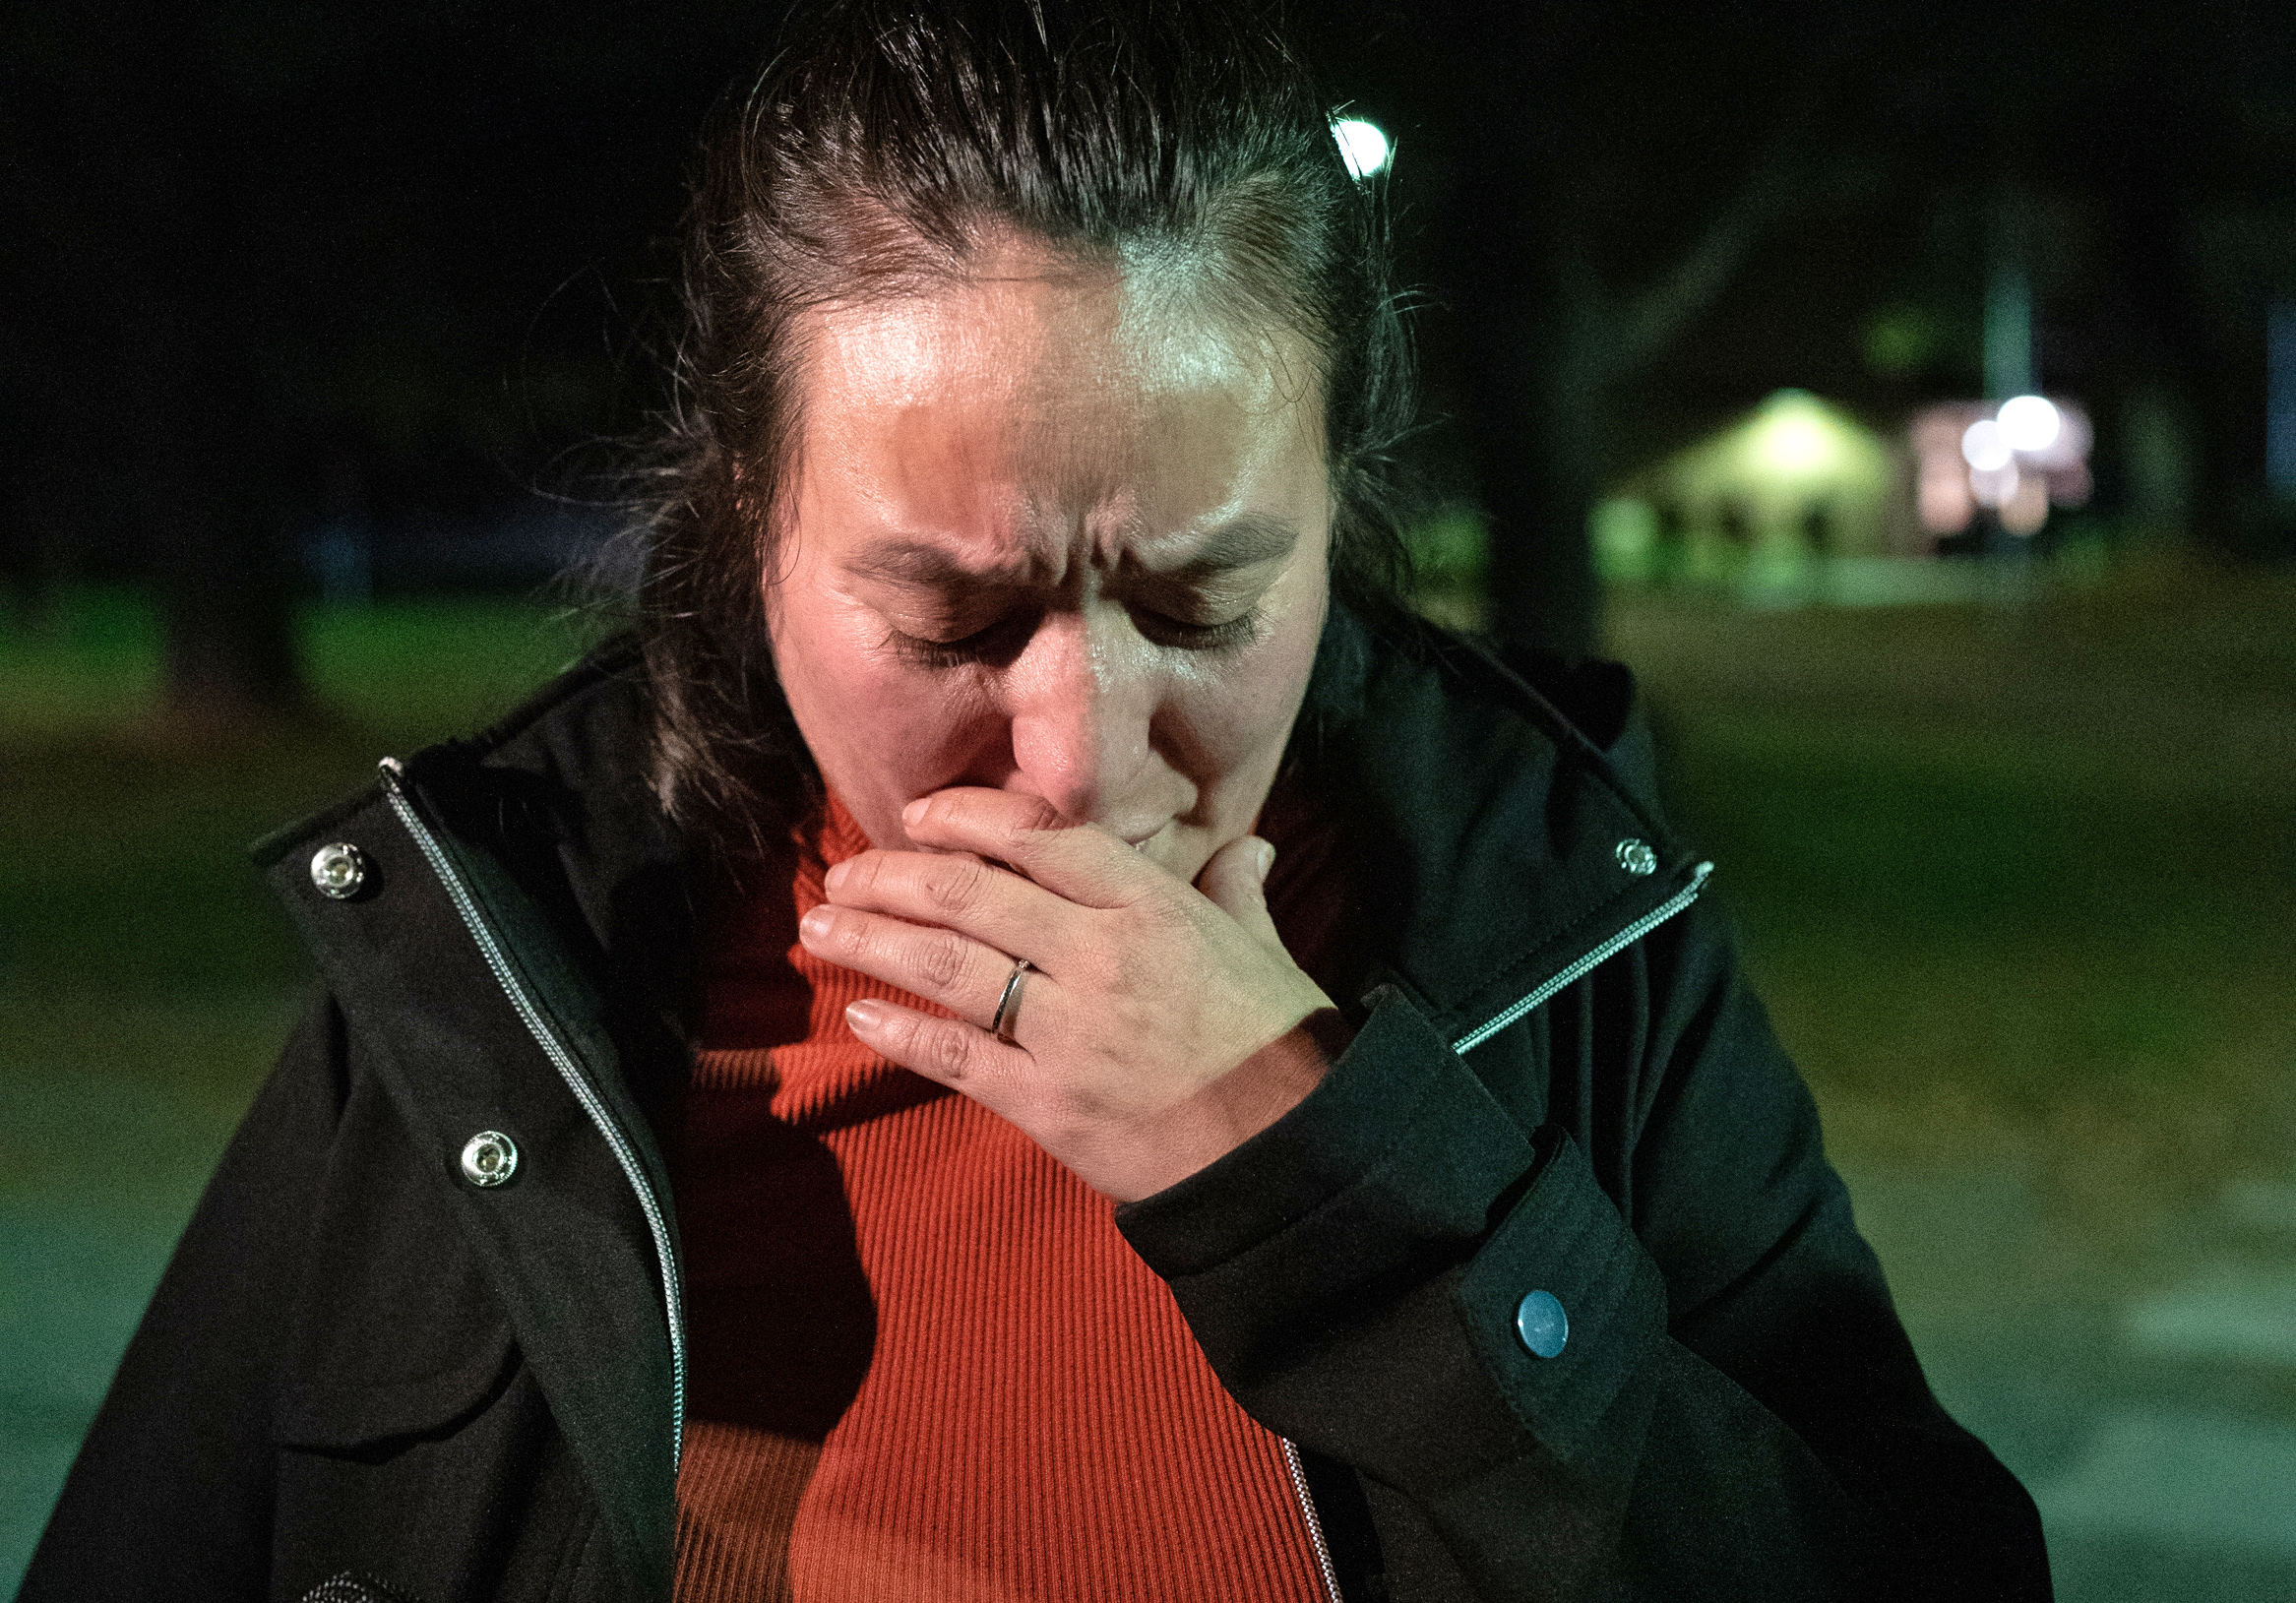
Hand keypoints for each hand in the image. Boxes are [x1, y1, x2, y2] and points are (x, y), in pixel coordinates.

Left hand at [797, 787, 1343, 1200]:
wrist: (1290, 1154)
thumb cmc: (1280, 1043)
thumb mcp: (1264, 948)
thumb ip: (1236, 890)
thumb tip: (1245, 849)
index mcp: (1152, 905)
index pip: (1040, 838)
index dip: (966, 817)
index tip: (918, 812)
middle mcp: (1100, 955)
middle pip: (969, 895)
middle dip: (892, 877)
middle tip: (843, 873)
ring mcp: (1068, 1030)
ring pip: (946, 967)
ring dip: (871, 941)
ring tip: (820, 927)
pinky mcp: (1048, 1101)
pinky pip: (955, 1057)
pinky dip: (900, 1033)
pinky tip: (858, 1013)